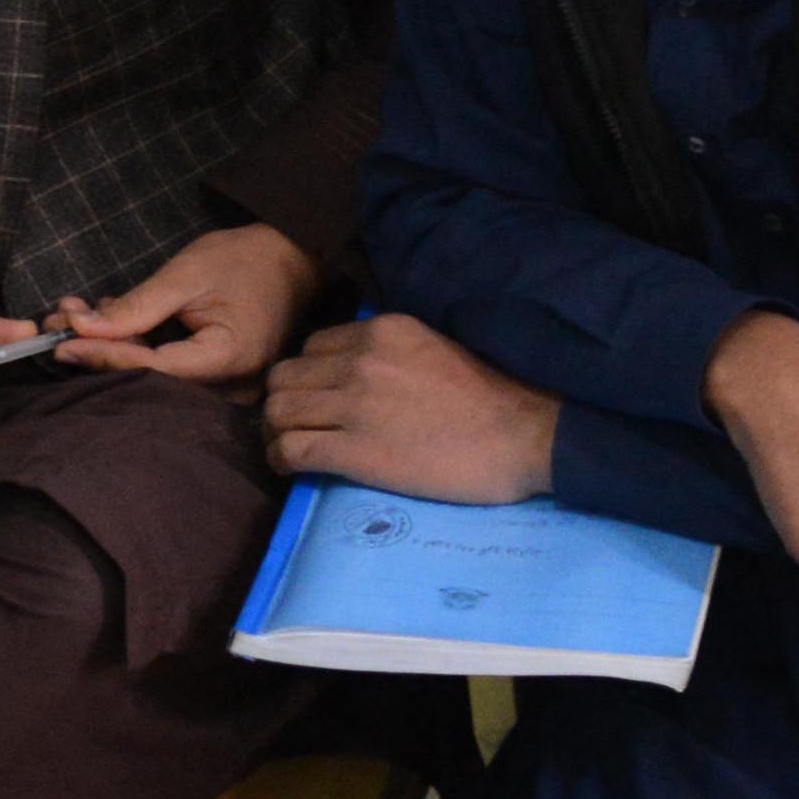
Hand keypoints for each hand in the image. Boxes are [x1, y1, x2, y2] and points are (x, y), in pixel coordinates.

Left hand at [57, 218, 314, 384]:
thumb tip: (81, 329)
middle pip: (151, 381)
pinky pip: (171, 373)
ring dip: (114, 349)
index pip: (153, 369)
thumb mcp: (187, 274)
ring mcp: (229, 388)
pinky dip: (138, 349)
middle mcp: (231, 386)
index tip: (62, 342)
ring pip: (157, 378)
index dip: (104, 356)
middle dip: (101, 352)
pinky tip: (108, 324)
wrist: (292, 258)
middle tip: (59, 326)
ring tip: (76, 318)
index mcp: (228, 358)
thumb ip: (136, 307)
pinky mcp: (221, 381)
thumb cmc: (244, 259)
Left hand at [264, 309, 560, 502]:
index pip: (313, 346)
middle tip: (297, 424)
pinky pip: (292, 449)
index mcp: (383, 330)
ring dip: (276, 431)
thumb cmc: (490, 397)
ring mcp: (355, 405)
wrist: (521, 436)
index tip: (317, 397)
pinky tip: (290, 468)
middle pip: (284, 376)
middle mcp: (360, 360)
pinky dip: (281, 459)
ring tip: (289, 447)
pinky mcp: (355, 450)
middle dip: (284, 401)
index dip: (309, 375)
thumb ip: (391, 353)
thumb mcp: (434, 348)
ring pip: (278, 410)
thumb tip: (360, 372)